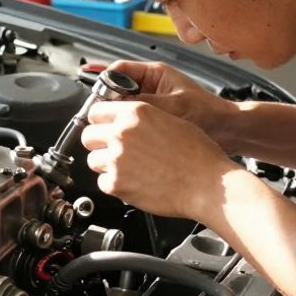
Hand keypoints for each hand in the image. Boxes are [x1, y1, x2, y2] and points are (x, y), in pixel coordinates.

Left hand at [80, 100, 242, 220]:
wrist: (208, 183)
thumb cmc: (198, 155)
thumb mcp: (171, 119)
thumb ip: (141, 118)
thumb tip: (125, 121)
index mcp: (135, 113)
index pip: (96, 111)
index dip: (100, 120)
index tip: (103, 126)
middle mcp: (122, 133)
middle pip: (88, 135)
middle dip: (99, 143)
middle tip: (113, 150)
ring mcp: (116, 159)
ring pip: (92, 160)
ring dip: (106, 164)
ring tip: (128, 168)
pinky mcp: (117, 184)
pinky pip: (103, 182)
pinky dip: (114, 184)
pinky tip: (133, 181)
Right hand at [108, 61, 235, 143]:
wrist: (227, 131)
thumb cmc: (209, 113)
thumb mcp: (174, 106)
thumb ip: (144, 104)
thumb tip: (116, 107)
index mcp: (155, 73)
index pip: (120, 70)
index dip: (105, 81)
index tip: (97, 97)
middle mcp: (151, 86)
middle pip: (117, 89)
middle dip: (108, 101)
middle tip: (100, 116)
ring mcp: (151, 103)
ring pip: (123, 107)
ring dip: (117, 116)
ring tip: (111, 127)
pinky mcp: (153, 120)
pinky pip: (132, 121)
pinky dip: (126, 127)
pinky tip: (123, 137)